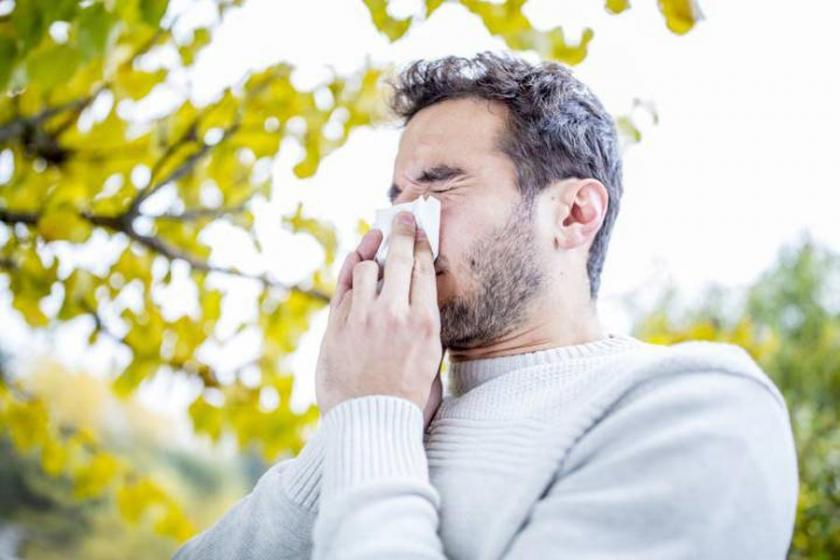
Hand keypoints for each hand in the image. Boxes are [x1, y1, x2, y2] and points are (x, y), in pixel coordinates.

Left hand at [315, 211, 442, 428]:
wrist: (371, 424)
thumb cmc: (409, 399)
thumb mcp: (433, 361)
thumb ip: (427, 327)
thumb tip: (420, 297)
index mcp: (425, 323)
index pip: (423, 268)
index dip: (421, 243)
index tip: (421, 230)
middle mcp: (394, 314)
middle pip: (398, 257)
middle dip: (402, 231)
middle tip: (403, 217)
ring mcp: (362, 318)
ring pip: (366, 268)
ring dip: (373, 257)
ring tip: (376, 249)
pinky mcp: (337, 327)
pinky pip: (343, 287)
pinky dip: (351, 271)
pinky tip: (357, 260)